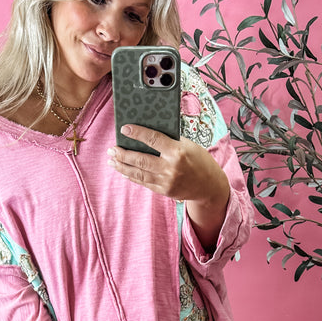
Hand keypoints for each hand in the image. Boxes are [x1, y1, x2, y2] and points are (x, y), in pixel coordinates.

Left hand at [107, 125, 229, 249]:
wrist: (209, 186)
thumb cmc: (199, 161)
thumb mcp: (188, 145)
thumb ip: (169, 141)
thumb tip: (146, 135)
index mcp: (177, 152)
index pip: (153, 139)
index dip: (137, 133)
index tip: (124, 129)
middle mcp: (170, 168)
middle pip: (140, 160)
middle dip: (123, 154)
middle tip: (112, 149)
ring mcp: (166, 182)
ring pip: (138, 173)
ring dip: (123, 166)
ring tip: (112, 160)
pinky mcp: (164, 191)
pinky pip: (144, 182)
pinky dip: (132, 176)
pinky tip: (124, 170)